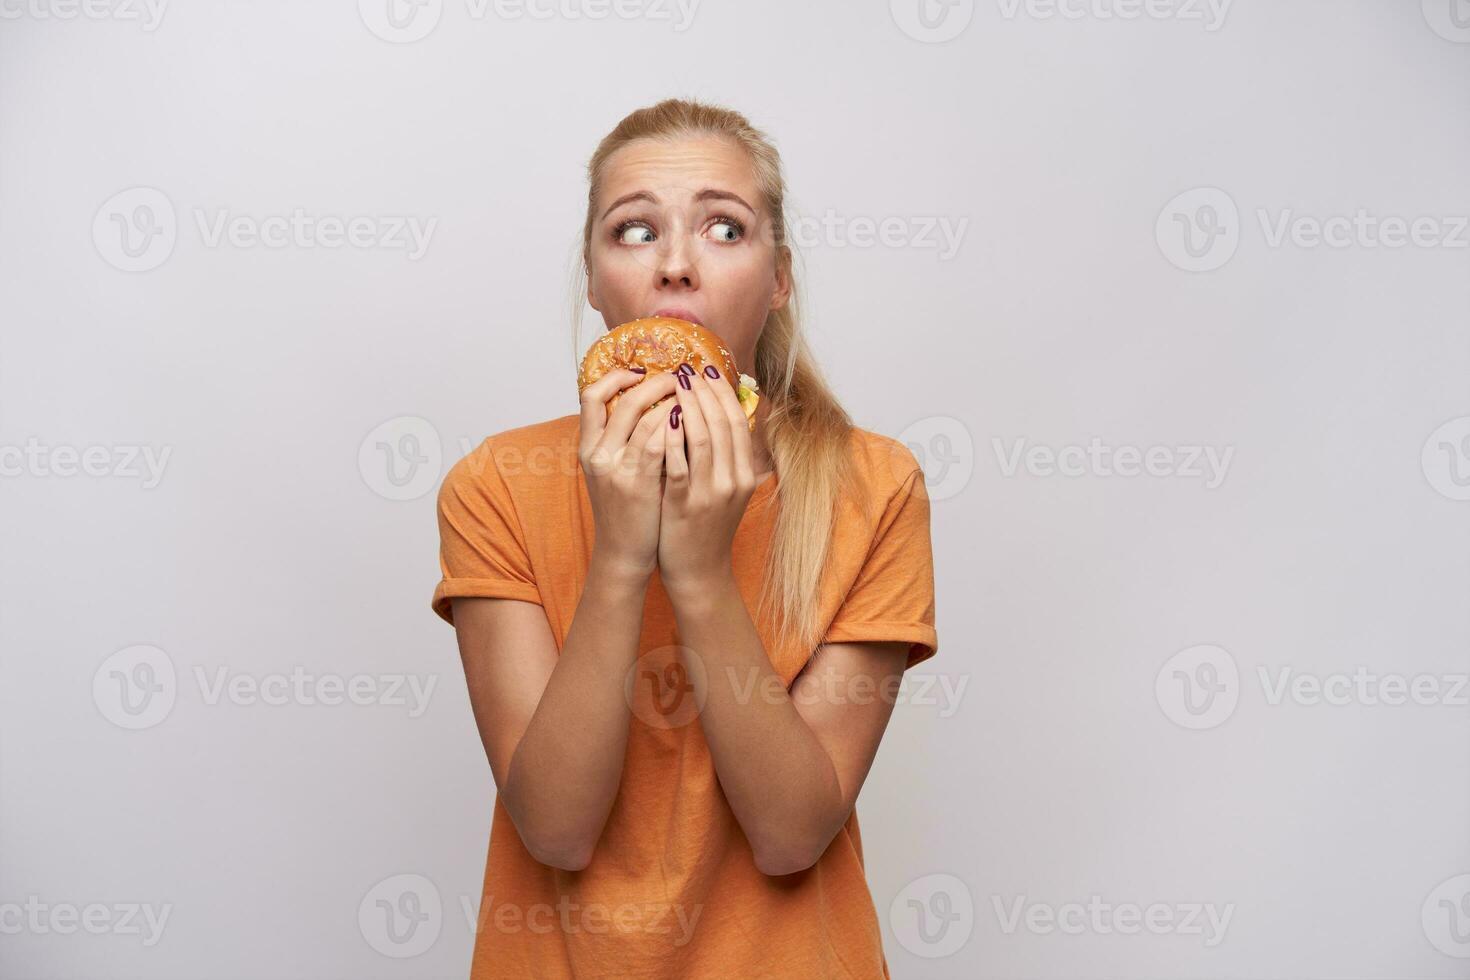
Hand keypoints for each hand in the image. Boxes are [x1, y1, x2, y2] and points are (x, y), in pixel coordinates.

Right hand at [577, 369, 678, 579]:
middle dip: (656, 383)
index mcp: (588, 447)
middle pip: (623, 400)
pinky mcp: (637, 483)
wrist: (624, 554)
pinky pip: (657, 442)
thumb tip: (650, 405)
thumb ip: (623, 441)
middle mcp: (596, 454)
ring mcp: (615, 469)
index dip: (616, 377)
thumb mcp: (614, 471)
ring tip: (692, 395)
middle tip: (680, 378)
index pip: (591, 396)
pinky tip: (692, 421)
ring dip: (672, 400)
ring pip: (644, 416)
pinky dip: (675, 426)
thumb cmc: (627, 511)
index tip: (641, 372)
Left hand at [658, 362, 759, 595]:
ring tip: (674, 384)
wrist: (698, 571)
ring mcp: (711, 493)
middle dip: (705, 391)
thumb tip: (717, 417)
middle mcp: (733, 481)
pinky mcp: (686, 504)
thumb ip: (724, 457)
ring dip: (688, 405)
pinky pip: (680, 463)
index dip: (722, 393)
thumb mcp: (725, 491)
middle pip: (723, 423)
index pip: (737, 422)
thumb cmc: (705, 527)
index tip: (707, 370)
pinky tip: (661, 418)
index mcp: (744, 474)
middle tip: (688, 368)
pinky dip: (672, 437)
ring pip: (704, 437)